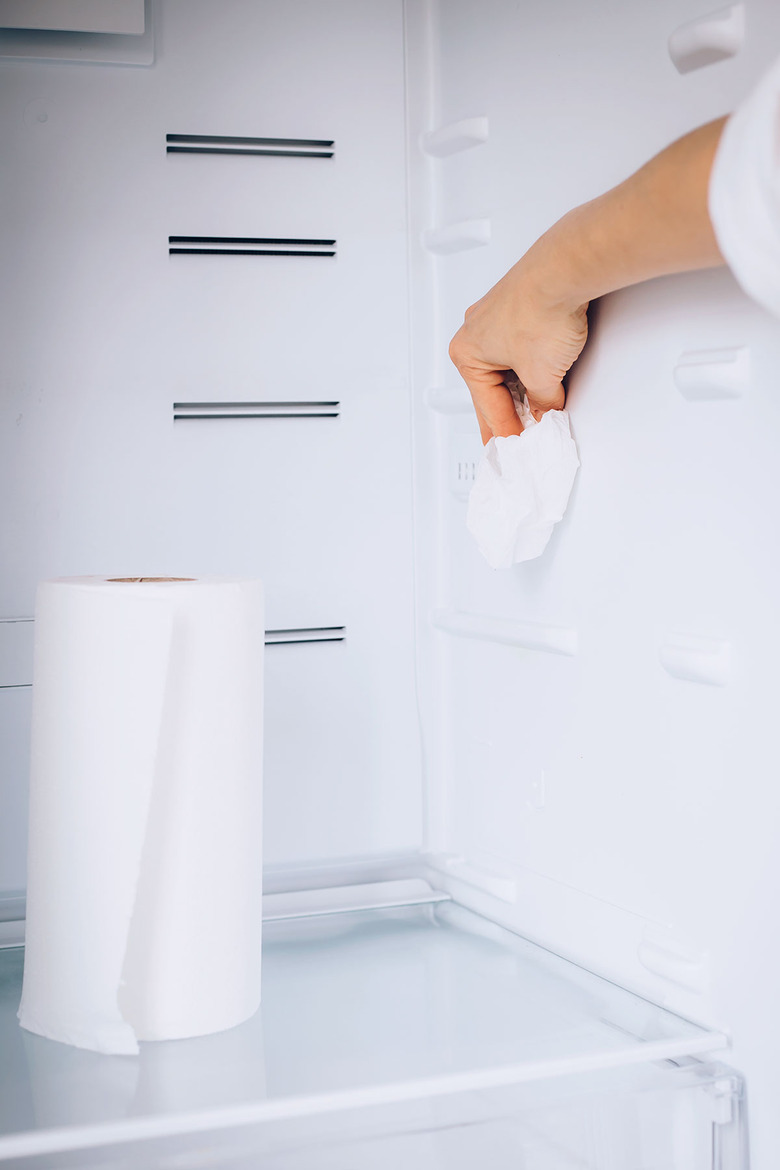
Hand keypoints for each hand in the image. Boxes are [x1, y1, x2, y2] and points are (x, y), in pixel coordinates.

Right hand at [449, 256, 588, 443]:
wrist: (567, 269)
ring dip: (525, 388)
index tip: (515, 449)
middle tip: (519, 438)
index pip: (489, 408)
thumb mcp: (542, 375)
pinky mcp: (520, 307)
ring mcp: (497, 317)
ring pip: (509, 367)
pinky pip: (522, 347)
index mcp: (466, 353)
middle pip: (495, 388)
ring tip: (541, 409)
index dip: (506, 433)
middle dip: (512, 412)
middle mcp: (476, 333)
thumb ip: (544, 403)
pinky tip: (548, 376)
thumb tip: (547, 411)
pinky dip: (533, 366)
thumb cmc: (540, 309)